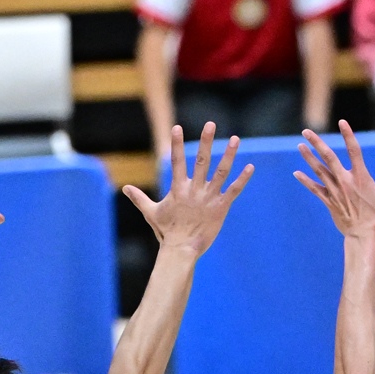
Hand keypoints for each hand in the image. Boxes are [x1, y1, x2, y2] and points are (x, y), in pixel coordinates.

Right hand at [125, 123, 252, 257]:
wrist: (182, 249)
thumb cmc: (167, 231)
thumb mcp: (151, 212)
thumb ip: (139, 198)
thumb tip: (124, 188)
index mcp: (178, 188)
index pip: (177, 161)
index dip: (176, 144)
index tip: (176, 127)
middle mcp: (194, 190)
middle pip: (201, 161)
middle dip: (205, 141)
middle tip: (210, 124)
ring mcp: (209, 198)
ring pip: (220, 172)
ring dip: (228, 155)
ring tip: (235, 139)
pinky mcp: (221, 208)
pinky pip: (233, 190)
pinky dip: (242, 179)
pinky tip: (250, 167)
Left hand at [293, 120, 374, 240]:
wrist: (364, 238)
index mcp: (361, 178)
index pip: (354, 151)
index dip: (348, 135)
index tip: (342, 122)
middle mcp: (345, 182)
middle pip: (329, 158)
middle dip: (317, 144)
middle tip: (306, 131)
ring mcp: (335, 192)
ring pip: (319, 171)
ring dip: (309, 158)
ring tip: (300, 146)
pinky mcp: (329, 202)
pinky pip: (315, 189)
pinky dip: (306, 181)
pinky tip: (296, 173)